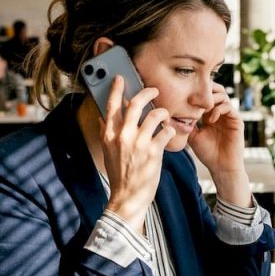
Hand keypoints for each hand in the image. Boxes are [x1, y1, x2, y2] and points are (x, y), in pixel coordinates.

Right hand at [100, 75, 174, 231]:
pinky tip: (169, 134)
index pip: (111, 105)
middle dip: (147, 92)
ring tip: (165, 116)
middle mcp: (123, 136)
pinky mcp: (154, 151)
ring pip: (155, 114)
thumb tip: (104, 117)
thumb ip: (107, 133)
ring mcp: (139, 143)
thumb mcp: (108, 152)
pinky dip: (170, 130)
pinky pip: (166, 131)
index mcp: (110, 135)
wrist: (127, 197)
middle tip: (154, 90)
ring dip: (163, 112)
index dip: (116, 89)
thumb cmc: (120, 175)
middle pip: (135, 103)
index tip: (120, 78)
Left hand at [189, 82, 249, 205]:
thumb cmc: (208, 153)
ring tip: (202, 110)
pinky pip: (229, 107)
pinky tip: (210, 120)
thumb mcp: (192, 135)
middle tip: (193, 98)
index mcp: (211, 113)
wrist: (222, 167)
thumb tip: (169, 113)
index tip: (184, 98)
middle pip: (216, 90)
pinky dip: (218, 109)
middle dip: (204, 90)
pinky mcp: (237, 121)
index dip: (196, 92)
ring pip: (222, 95)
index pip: (206, 95)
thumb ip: (186, 123)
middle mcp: (221, 112)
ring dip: (211, 99)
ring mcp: (229, 116)